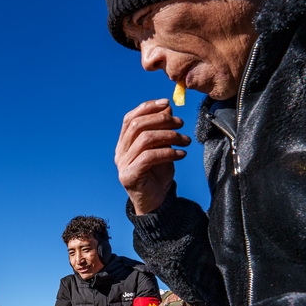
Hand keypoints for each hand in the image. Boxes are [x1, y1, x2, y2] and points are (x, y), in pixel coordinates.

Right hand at [115, 99, 191, 214]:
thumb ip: (162, 130)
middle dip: (162, 120)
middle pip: (138, 125)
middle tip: (181, 124)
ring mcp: (123, 164)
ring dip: (169, 136)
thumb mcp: (162, 147)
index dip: (148, 107)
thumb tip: (167, 108)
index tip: (167, 103)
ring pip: (145, 139)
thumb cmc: (158, 174)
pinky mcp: (130, 176)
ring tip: (185, 140)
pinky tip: (181, 154)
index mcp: (124, 143)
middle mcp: (120, 152)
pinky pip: (149, 157)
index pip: (130, 118)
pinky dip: (168, 152)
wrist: (155, 202)